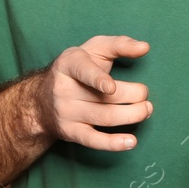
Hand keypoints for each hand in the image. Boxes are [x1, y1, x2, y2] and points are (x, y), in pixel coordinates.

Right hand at [29, 34, 152, 151]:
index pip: (83, 71)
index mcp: (69, 64)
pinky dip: (113, 143)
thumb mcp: (93, 49)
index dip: (97, 79)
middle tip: (145, 95)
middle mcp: (64, 89)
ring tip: (146, 110)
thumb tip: (144, 47)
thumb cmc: (78, 68)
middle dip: (132, 96)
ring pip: (104, 117)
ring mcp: (66, 112)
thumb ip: (120, 44)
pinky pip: (93, 140)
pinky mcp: (71, 132)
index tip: (111, 87)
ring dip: (131, 116)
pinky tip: (131, 142)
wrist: (42, 99)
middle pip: (103, 97)